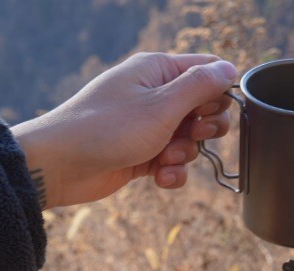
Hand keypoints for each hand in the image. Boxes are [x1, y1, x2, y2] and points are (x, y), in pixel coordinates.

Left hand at [11, 52, 237, 208]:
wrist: (63, 164)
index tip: (209, 113)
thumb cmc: (109, 128)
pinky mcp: (143, 153)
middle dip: (205, 129)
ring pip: (189, 140)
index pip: (206, 72)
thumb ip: (200, 86)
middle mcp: (155, 94)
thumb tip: (230, 68)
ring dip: (185, 155)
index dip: (218, 95)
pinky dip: (172, 172)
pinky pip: (173, 162)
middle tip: (193, 135)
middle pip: (203, 109)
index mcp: (158, 70)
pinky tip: (159, 179)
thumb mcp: (162, 105)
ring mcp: (149, 125)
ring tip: (164, 160)